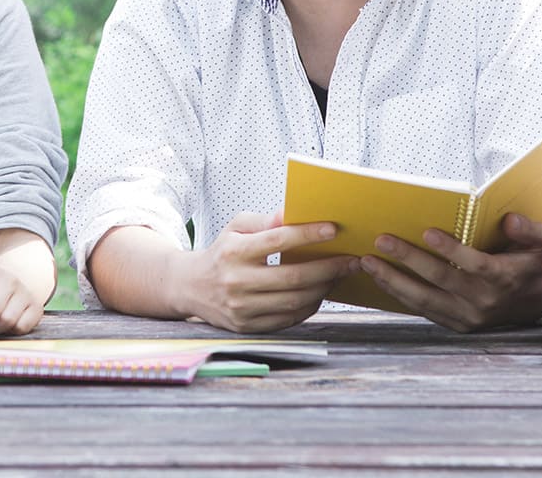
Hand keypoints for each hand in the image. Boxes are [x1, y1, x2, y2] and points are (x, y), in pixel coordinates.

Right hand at [177, 212, 356, 332]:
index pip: (277, 241)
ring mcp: (241, 308)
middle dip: (328, 268)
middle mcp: (236, 282)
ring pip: (294, 301)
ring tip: (340, 275)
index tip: (333, 229)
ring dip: (324, 288)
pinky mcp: (247, 327)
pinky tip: (321, 292)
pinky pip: (288, 318)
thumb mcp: (235, 228)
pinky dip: (310, 305)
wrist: (189, 287)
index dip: (307, 234)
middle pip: (292, 276)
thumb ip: (264, 221)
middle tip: (351, 259)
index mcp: (233, 252)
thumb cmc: (221, 252)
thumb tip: (293, 214)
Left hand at [359, 213, 541, 331]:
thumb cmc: (537, 265)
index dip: (450, 249)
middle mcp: (484, 301)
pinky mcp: (458, 325)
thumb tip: (509, 221)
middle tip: (382, 240)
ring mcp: (469, 317)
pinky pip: (424, 311)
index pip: (474, 264)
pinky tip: (382, 280)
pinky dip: (400, 296)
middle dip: (408, 259)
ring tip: (368, 263)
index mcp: (504, 277)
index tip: (427, 232)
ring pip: (425, 299)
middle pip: (440, 280)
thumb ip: (528, 230)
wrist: (540, 305)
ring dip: (394, 280)